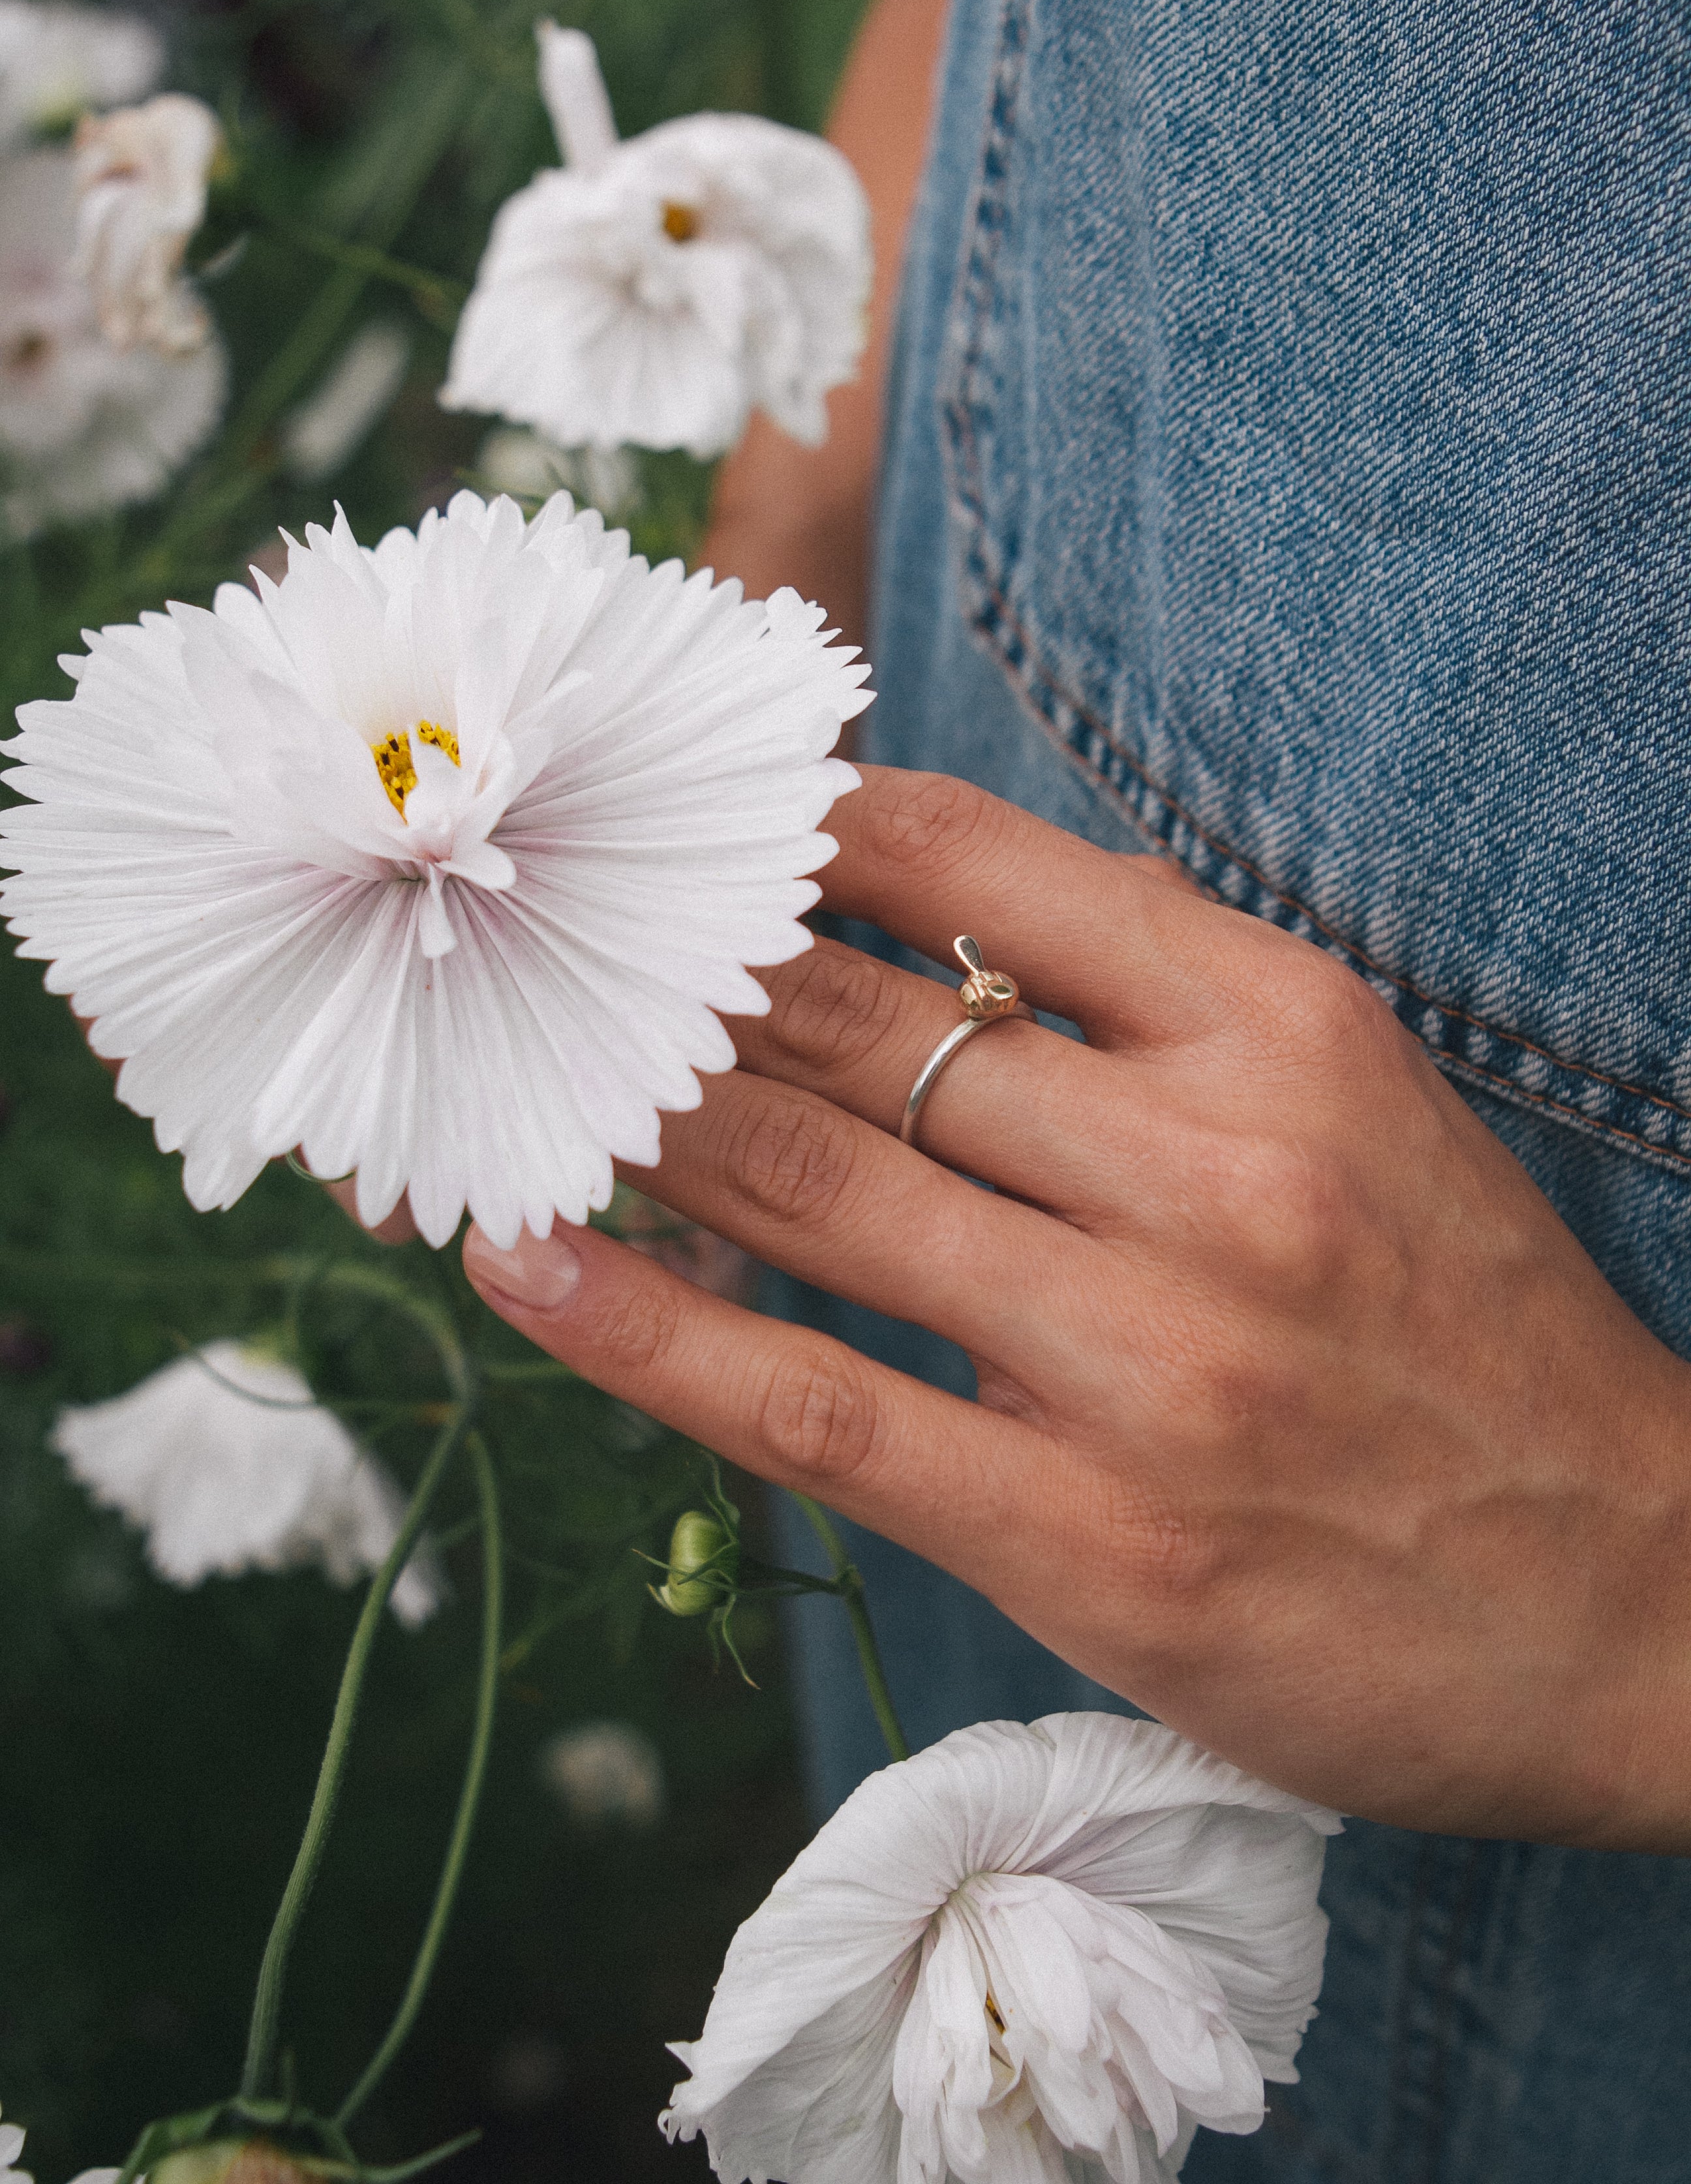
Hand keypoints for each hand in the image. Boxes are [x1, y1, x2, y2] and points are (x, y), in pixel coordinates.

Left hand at [462, 767, 1690, 1849]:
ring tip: (498, 1064)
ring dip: (630, 1118)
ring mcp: (1141, 1361)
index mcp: (1285, 1030)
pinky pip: (813, 1407)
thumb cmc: (1474, 1332)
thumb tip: (933, 905)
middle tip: (534, 926)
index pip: (979, 862)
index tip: (677, 813)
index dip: (791, 823)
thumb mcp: (1364, 1097)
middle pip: (861, 1019)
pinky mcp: (1085, 1539)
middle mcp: (1211, 1170)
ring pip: (813, 1189)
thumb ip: (1166, 994)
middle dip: (673, 966)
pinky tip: (524, 1263)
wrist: (1645, 1597)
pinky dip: (646, 1331)